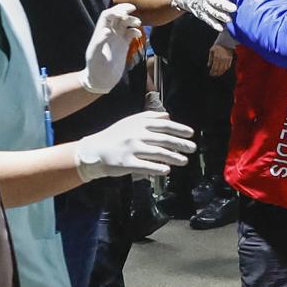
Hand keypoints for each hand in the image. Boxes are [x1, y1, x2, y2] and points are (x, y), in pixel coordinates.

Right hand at [75, 110, 194, 180]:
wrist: (94, 150)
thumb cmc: (115, 136)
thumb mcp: (130, 122)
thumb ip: (149, 118)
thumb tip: (168, 116)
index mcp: (139, 123)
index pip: (164, 125)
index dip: (179, 129)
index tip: (190, 133)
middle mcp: (137, 134)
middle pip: (164, 139)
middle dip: (181, 144)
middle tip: (192, 148)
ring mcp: (132, 148)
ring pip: (158, 153)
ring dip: (173, 157)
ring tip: (184, 161)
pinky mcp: (127, 163)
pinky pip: (146, 166)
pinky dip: (158, 168)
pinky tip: (167, 170)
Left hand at [82, 4, 141, 92]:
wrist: (101, 79)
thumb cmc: (95, 67)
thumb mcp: (95, 55)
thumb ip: (100, 42)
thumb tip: (107, 30)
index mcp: (100, 32)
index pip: (107, 15)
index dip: (115, 10)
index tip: (124, 12)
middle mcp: (109, 33)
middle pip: (116, 16)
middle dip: (124, 10)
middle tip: (133, 8)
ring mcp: (116, 39)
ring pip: (124, 23)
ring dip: (131, 20)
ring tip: (138, 23)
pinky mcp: (123, 46)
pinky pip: (130, 34)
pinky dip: (135, 31)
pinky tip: (138, 35)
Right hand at [173, 0, 235, 28]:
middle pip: (215, 1)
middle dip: (224, 5)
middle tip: (234, 8)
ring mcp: (203, 6)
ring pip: (212, 12)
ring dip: (220, 16)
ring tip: (229, 19)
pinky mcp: (201, 14)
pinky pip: (207, 20)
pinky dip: (214, 24)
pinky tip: (221, 28)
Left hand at [208, 43, 233, 75]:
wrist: (226, 42)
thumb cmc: (217, 46)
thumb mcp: (211, 51)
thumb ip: (210, 59)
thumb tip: (208, 66)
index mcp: (216, 57)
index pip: (214, 67)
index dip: (212, 72)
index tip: (210, 74)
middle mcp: (222, 59)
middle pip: (219, 69)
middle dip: (215, 73)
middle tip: (213, 75)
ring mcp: (226, 59)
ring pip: (223, 69)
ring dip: (220, 73)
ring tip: (218, 74)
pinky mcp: (230, 59)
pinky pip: (228, 66)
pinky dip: (225, 70)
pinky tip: (223, 71)